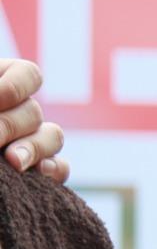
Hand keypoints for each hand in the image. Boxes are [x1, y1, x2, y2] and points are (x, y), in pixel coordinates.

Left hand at [0, 59, 67, 181]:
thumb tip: (0, 118)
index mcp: (3, 83)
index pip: (27, 75)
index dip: (15, 87)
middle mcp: (18, 112)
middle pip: (34, 112)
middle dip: (10, 126)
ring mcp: (29, 142)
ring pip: (52, 138)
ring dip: (34, 148)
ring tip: (13, 161)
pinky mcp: (35, 173)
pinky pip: (59, 169)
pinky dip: (55, 170)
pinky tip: (39, 173)